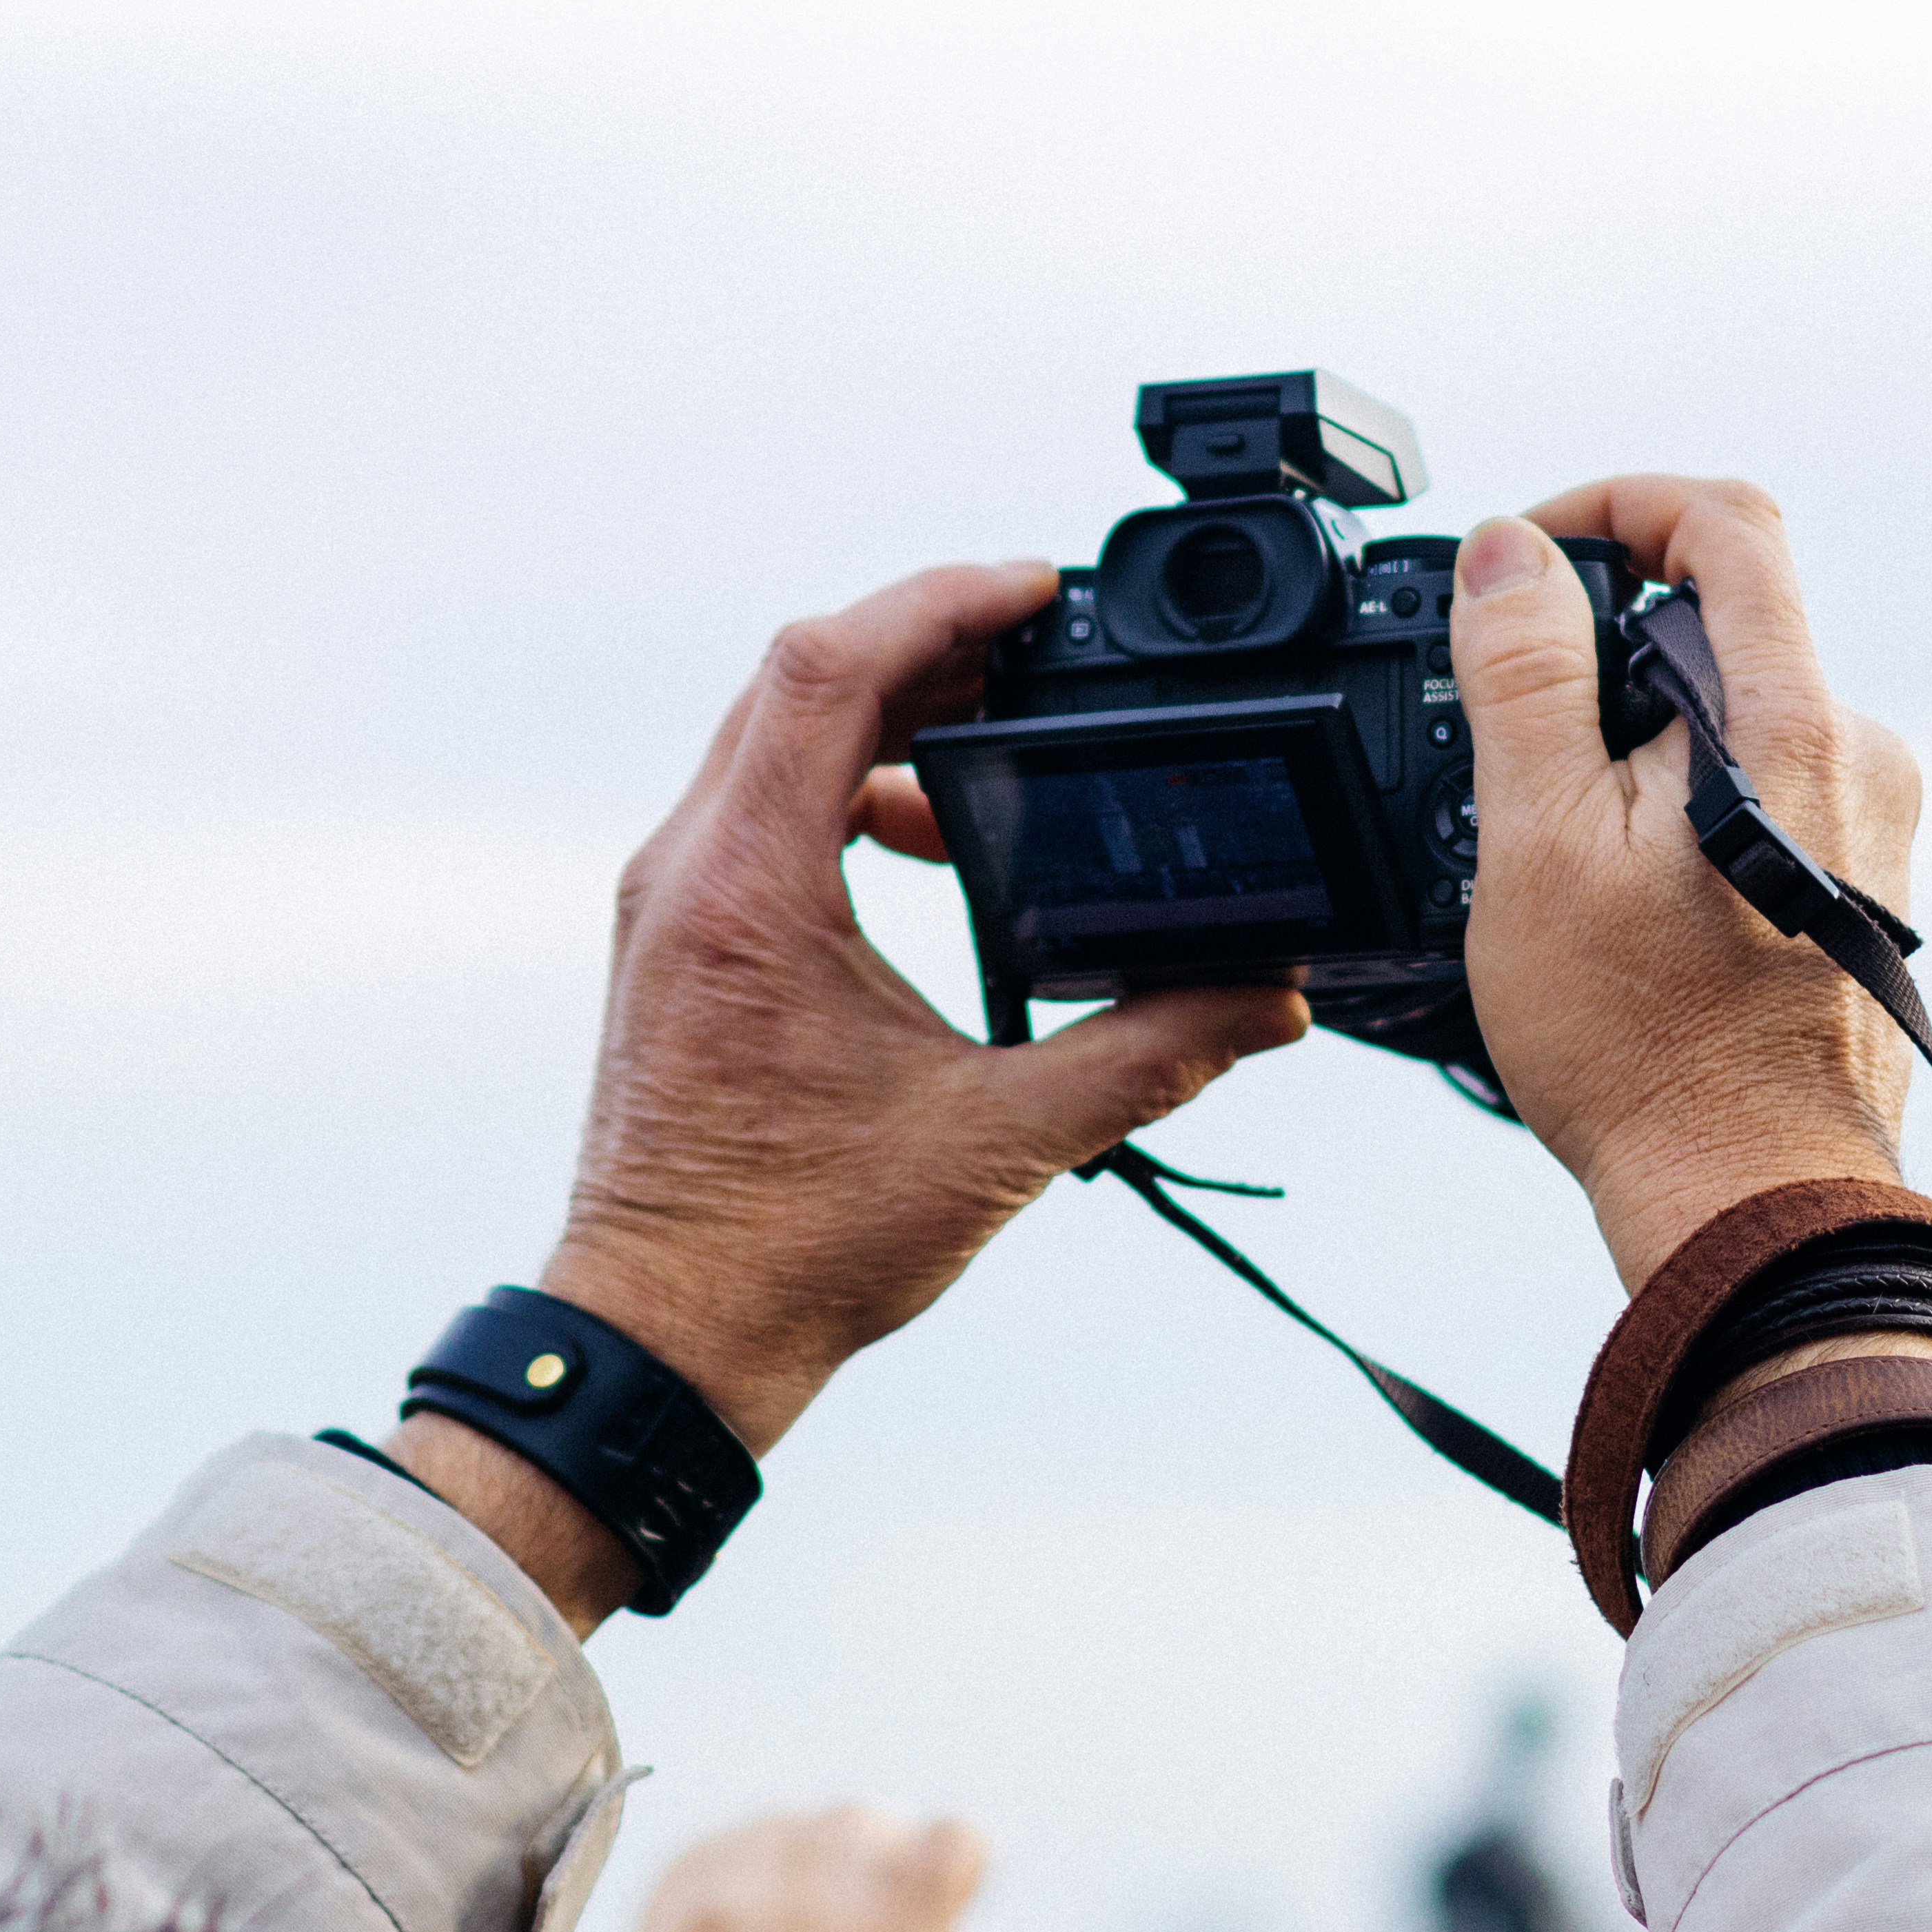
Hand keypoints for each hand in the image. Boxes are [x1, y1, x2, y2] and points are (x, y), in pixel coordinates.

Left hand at [502, 559, 1305, 1448]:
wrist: (665, 1339)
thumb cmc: (791, 1251)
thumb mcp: (1001, 1143)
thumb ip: (1148, 1055)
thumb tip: (1266, 1001)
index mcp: (749, 889)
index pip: (827, 669)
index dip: (937, 602)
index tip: (1033, 592)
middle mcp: (689, 872)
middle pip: (800, 681)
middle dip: (930, 645)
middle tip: (1042, 646)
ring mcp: (672, 903)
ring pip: (774, 738)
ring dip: (890, 716)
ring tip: (1006, 735)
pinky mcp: (681, 941)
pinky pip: (762, 805)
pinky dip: (851, 785)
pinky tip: (934, 837)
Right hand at [630, 1806, 990, 1931]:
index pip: (721, 1850)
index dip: (777, 1870)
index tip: (811, 1908)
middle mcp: (730, 1904)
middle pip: (799, 1829)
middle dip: (839, 1869)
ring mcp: (811, 1904)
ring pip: (863, 1823)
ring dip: (893, 1866)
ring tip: (913, 1931)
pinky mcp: (896, 1919)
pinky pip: (947, 1839)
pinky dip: (963, 1854)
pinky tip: (969, 1889)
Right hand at [1445, 480, 1921, 1288]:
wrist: (1745, 1203)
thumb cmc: (1641, 1049)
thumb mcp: (1535, 842)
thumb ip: (1523, 675)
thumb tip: (1511, 549)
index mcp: (1794, 722)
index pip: (1729, 522)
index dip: (1618, 501)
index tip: (1534, 552)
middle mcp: (1861, 757)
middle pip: (1727, 623)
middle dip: (1608, 652)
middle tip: (1517, 746)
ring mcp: (1873, 825)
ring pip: (1736, 717)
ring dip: (1639, 747)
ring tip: (1564, 858)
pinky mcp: (1862, 888)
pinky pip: (1761, 795)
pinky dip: (1679, 812)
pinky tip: (1625, 909)